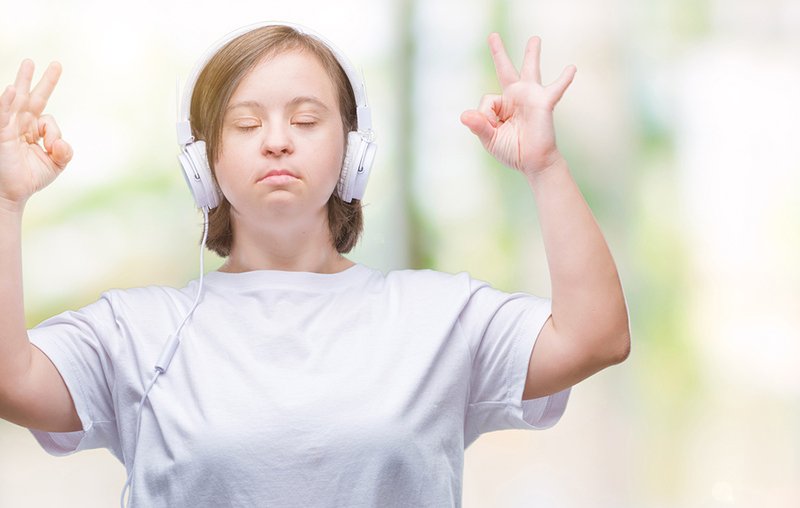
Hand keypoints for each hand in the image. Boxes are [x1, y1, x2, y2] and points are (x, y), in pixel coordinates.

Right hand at [0, 59, 72, 211]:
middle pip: (33, 98)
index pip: (47, 118)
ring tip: (29, 63)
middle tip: (54, 63)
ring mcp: (9, 127)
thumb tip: (62, 142)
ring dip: (23, 81)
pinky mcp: (2, 133)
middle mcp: (21, 124)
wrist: (12, 194)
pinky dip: (7, 101)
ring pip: (18, 101)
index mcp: (33, 130)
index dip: (53, 131)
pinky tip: (13, 89)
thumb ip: (65, 152)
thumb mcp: (56, 164)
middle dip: (43, 81)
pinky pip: (3, 114)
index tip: (53, 146)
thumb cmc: (31, 178)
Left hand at [460, 34, 574, 176]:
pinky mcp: (544, 103)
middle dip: (498, 52)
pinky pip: (555, 88)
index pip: (487, 100)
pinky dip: (564, 79)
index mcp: (502, 105)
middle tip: (492, 35)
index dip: (487, 115)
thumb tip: (463, 115)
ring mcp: (530, 97)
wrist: (533, 162)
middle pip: (505, 69)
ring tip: (534, 39)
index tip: (496, 128)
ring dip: (532, 53)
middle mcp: (515, 97)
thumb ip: (479, 126)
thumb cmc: (513, 151)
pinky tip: (571, 68)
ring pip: (530, 69)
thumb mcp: (491, 139)